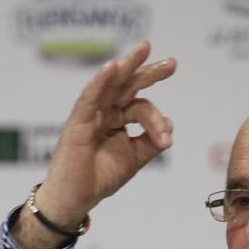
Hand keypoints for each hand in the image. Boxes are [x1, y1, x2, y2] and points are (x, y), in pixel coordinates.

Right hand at [15, 41, 176, 248]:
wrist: (76, 199)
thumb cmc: (99, 177)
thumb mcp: (134, 158)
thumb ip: (151, 142)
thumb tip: (170, 126)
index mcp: (118, 118)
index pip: (141, 106)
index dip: (157, 119)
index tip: (166, 140)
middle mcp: (105, 111)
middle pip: (128, 85)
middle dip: (149, 72)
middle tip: (172, 63)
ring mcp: (90, 114)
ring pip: (111, 84)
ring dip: (128, 65)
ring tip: (145, 49)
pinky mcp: (78, 122)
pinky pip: (90, 97)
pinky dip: (100, 81)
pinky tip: (113, 67)